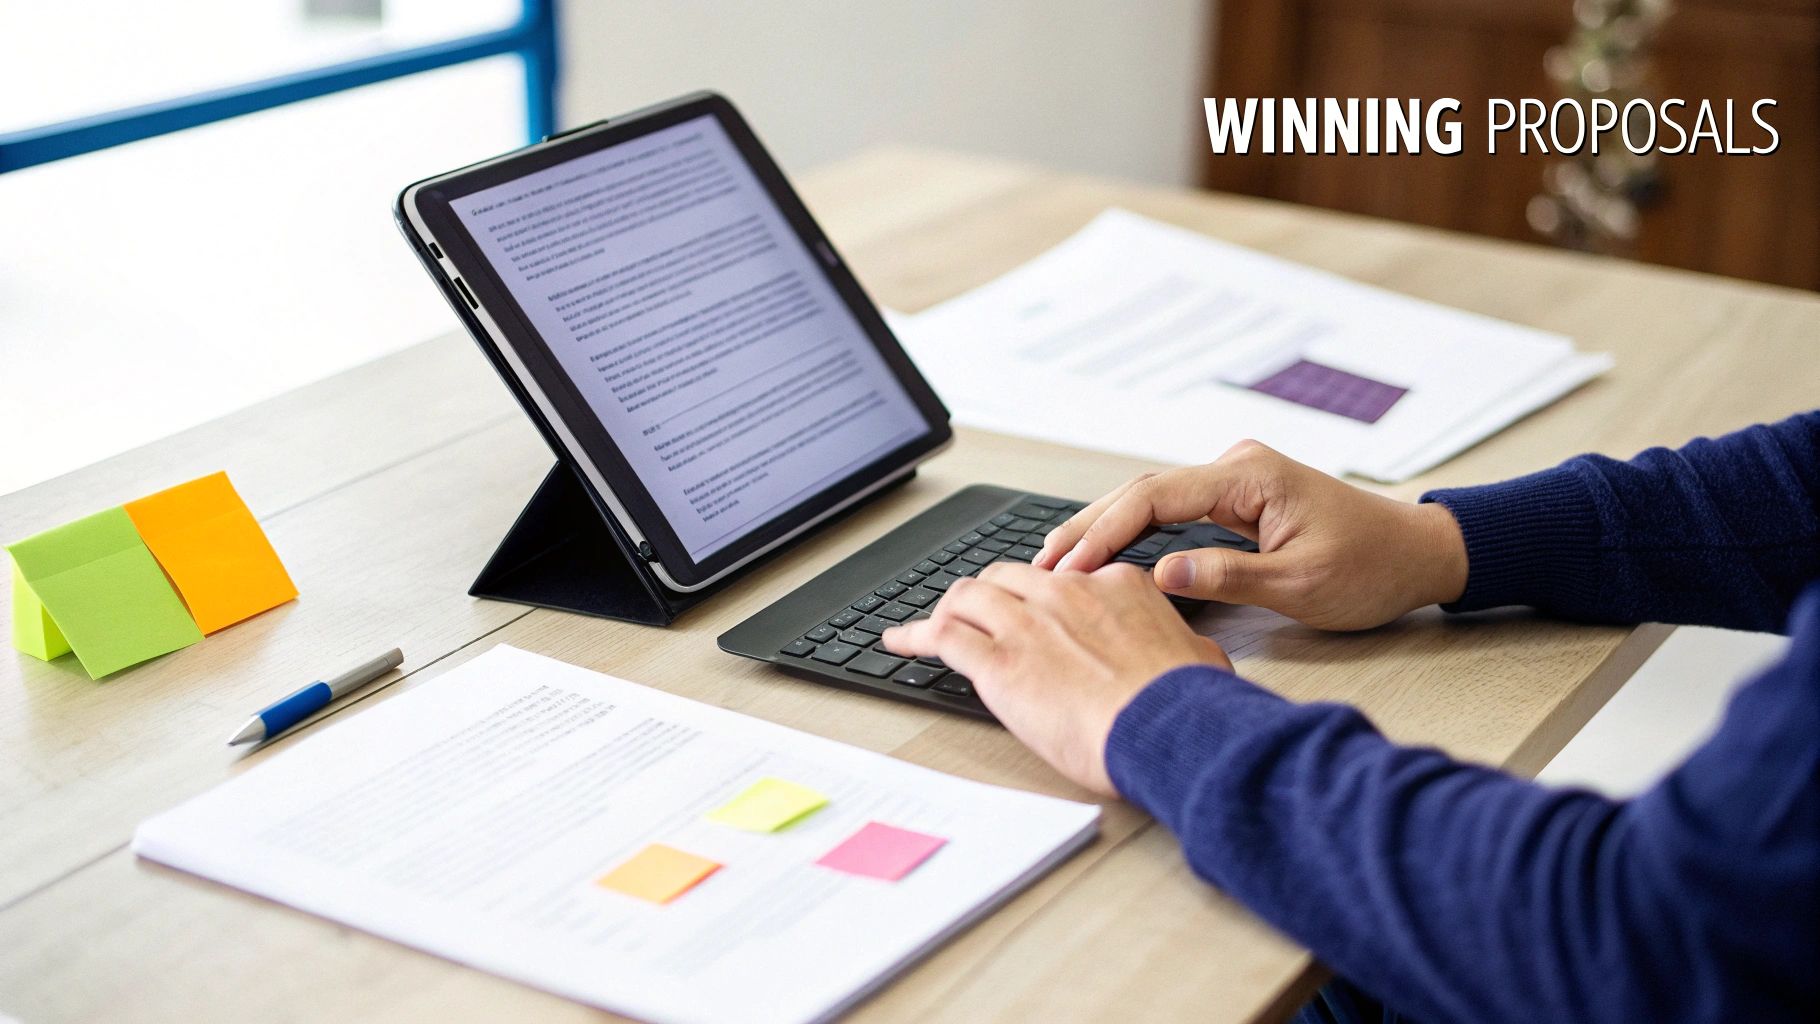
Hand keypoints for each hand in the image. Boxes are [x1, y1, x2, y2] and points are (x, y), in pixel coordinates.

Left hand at [881, 561, 1229, 795]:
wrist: (1169, 727)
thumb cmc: (1188, 704)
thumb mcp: (1198, 657)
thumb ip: (1180, 646)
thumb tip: (1189, 657)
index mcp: (1115, 585)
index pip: (1066, 579)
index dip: (1043, 599)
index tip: (1036, 615)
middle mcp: (1066, 593)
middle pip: (1009, 579)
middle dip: (989, 596)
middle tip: (977, 617)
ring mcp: (1028, 623)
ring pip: (969, 596)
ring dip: (948, 610)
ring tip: (932, 626)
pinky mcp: (998, 661)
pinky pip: (941, 636)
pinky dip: (914, 636)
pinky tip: (899, 644)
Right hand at [1035, 440, 1468, 630]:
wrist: (1419, 554)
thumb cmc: (1372, 567)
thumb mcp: (1300, 584)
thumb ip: (1227, 576)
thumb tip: (1160, 574)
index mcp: (1250, 476)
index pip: (1155, 496)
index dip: (1105, 532)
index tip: (1069, 567)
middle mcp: (1236, 466)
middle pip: (1142, 491)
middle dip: (1088, 528)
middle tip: (1040, 566)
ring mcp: (1235, 480)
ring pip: (1151, 499)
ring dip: (1104, 529)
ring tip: (1057, 563)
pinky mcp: (1237, 499)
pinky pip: (1171, 510)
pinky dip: (1132, 532)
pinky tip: (1104, 556)